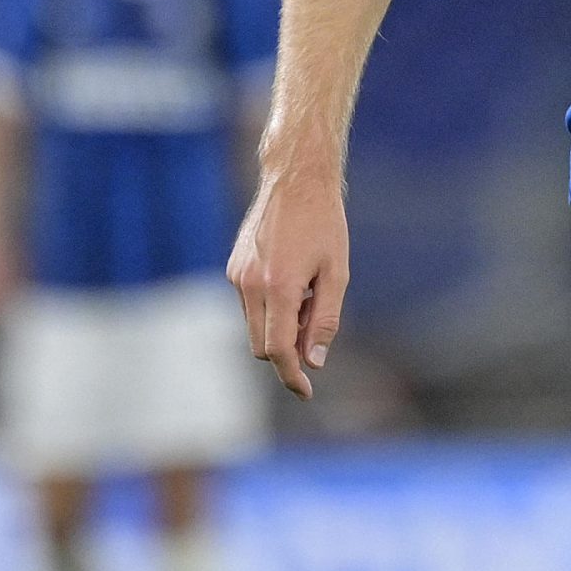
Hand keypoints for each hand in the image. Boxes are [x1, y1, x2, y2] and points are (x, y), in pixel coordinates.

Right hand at [227, 163, 350, 399]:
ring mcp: (237, 276)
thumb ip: (325, 319)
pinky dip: (269, 308)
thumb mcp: (337, 272)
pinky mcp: (233, 268)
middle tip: (316, 328)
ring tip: (309, 292)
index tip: (306, 391)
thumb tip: (314, 360)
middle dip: (287, 350)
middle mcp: (250, 285)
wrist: (295, 180)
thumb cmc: (324, 224)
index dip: (292, 376)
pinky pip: (249, 304)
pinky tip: (294, 280)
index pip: (278, 350)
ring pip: (255, 326)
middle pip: (262, 345)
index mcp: (279, 288)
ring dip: (279, 326)